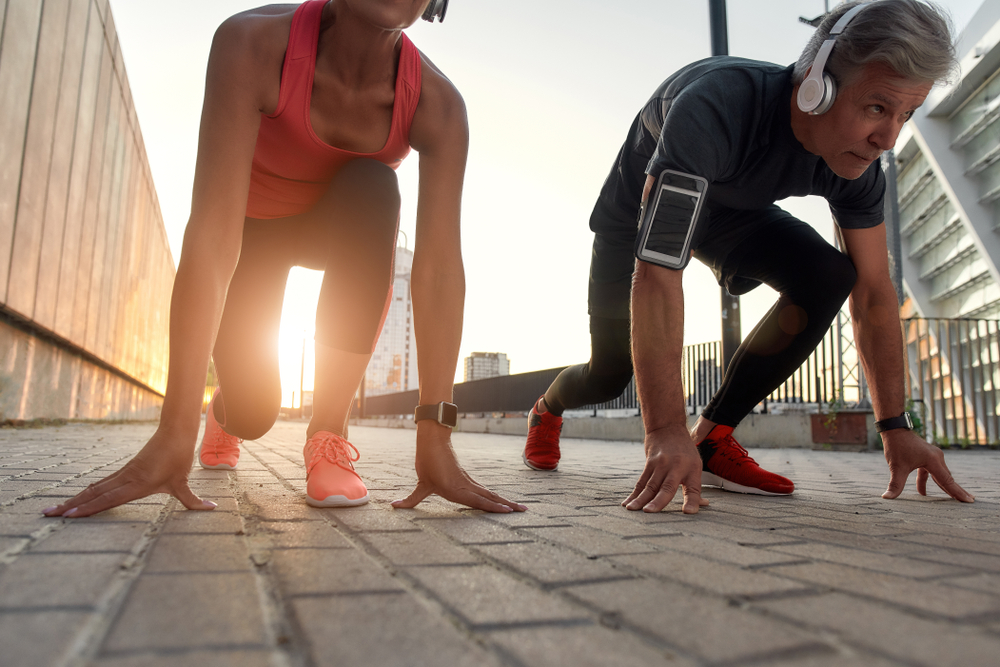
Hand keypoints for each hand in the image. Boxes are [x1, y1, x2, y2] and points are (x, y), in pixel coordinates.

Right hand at [42, 428, 216, 517]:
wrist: (174, 431)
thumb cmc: (178, 457)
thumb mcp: (184, 481)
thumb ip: (193, 500)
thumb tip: (212, 509)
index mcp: (137, 483)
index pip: (108, 499)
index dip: (89, 508)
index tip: (69, 516)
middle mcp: (125, 479)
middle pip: (93, 494)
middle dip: (71, 506)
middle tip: (48, 516)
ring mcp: (122, 474)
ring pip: (94, 488)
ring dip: (74, 499)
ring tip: (54, 510)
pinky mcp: (123, 471)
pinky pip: (101, 483)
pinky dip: (86, 492)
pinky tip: (77, 499)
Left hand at [391, 423, 526, 512]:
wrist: (433, 441)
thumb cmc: (427, 461)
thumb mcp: (421, 483)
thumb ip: (411, 499)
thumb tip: (393, 506)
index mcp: (456, 489)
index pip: (478, 501)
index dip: (493, 507)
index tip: (508, 511)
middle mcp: (466, 486)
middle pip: (490, 498)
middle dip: (507, 506)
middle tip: (523, 511)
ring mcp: (469, 482)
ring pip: (490, 494)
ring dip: (504, 501)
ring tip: (519, 508)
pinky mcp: (468, 480)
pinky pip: (484, 490)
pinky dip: (495, 497)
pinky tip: (501, 501)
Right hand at [623, 425, 707, 512]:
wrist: (667, 427)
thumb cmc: (684, 449)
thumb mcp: (695, 464)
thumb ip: (695, 486)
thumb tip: (702, 505)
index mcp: (692, 469)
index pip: (693, 488)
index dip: (692, 501)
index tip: (688, 512)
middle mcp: (676, 467)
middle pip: (667, 487)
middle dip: (658, 501)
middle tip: (649, 511)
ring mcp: (661, 464)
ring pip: (650, 485)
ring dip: (640, 498)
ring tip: (632, 509)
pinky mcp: (650, 463)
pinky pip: (642, 481)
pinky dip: (634, 493)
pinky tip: (628, 502)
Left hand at [881, 429, 973, 501]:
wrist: (894, 430)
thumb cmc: (896, 447)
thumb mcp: (896, 467)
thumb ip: (895, 484)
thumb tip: (887, 497)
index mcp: (933, 461)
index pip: (947, 481)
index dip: (957, 492)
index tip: (970, 500)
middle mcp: (937, 457)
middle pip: (948, 478)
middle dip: (956, 491)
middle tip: (968, 501)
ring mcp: (933, 456)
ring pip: (940, 475)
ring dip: (944, 486)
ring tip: (953, 499)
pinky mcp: (927, 455)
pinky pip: (931, 471)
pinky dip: (928, 481)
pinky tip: (922, 492)